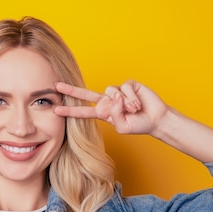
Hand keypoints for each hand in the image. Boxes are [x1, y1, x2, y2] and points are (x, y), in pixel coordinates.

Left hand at [54, 80, 169, 134]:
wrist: (156, 119)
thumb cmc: (138, 125)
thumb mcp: (122, 127)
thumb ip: (114, 114)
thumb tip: (113, 96)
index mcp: (103, 113)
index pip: (84, 111)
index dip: (70, 111)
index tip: (56, 110)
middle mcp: (108, 101)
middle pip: (86, 94)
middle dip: (71, 90)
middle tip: (56, 86)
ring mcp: (117, 92)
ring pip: (111, 92)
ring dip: (124, 104)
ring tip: (134, 110)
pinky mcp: (128, 84)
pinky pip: (125, 88)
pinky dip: (132, 97)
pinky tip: (138, 103)